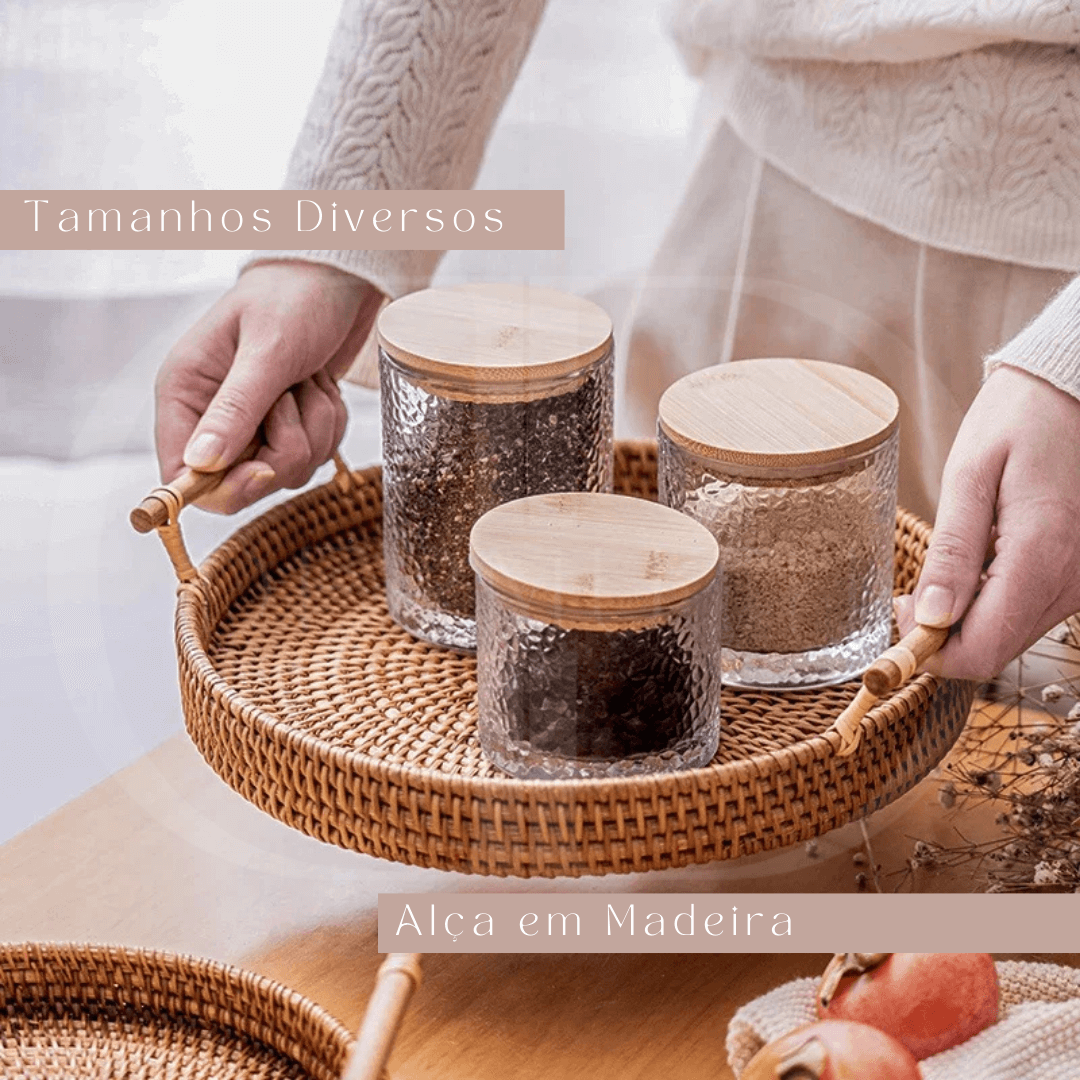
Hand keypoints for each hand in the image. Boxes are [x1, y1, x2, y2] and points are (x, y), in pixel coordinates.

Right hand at [155, 260, 382, 512]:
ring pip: (286, 471)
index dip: (223, 487)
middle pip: (242, 482)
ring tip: (310, 382)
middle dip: (284, 449)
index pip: (182, 474)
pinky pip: (314, 456)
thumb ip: (235, 409)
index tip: (263, 469)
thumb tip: (200, 465)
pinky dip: (329, 425)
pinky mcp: (287, 426)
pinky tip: (322, 387)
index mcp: (184, 394)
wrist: (338, 276)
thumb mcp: (266, 351)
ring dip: (314, 430)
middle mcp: (211, 416)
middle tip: (295, 399)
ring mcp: (252, 425)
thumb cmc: (294, 297)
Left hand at [895, 365, 1079, 680]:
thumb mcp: (970, 477)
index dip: (932, 650)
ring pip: (1011, 636)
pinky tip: (979, 563)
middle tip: (912, 593)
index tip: (901, 614)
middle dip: (945, 634)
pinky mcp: (1078, 577)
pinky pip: (1029, 612)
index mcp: (1041, 556)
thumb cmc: (1018, 423)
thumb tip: (931, 617)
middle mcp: (1071, 581)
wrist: (1072, 393)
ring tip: (948, 569)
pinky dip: (993, 603)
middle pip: (995, 650)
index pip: (982, 649)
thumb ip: (952, 552)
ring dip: (968, 619)